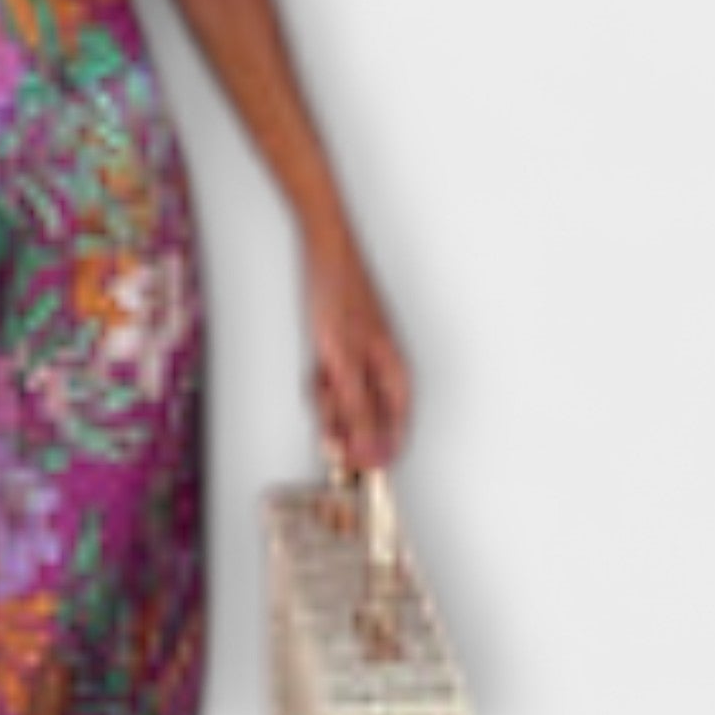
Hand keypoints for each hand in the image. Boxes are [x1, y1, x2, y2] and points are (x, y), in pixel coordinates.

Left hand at [303, 229, 411, 472]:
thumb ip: (357, 410)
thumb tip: (369, 452)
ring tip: (321, 370)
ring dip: (328, 398)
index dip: (372, 455)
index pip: (395, 438)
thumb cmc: (339, 295)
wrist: (323, 250)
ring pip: (346, 405)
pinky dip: (321, 380)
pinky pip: (333, 385)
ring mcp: (365, 364)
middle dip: (341, 418)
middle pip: (367, 424)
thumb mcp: (343, 361)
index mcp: (397, 378)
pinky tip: (317, 364)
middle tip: (327, 395)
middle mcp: (386, 375)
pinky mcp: (346, 355)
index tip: (348, 463)